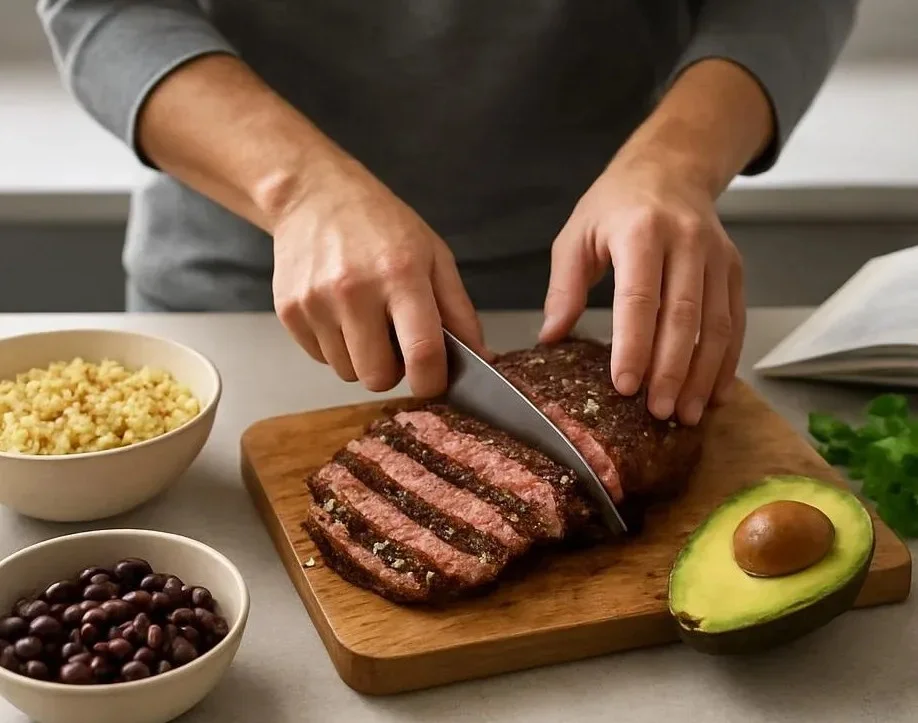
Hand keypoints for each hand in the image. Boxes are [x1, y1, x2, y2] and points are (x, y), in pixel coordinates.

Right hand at [272, 160, 487, 396]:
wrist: (312, 195)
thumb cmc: (381, 224)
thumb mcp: (434, 255)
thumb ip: (459, 311)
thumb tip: (482, 359)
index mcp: (400, 275)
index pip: (422, 354)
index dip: (431, 381)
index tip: (432, 380)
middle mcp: (354, 291)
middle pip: (377, 377)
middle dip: (392, 371)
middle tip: (395, 342)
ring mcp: (316, 303)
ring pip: (347, 373)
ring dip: (361, 358)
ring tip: (364, 320)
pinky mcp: (288, 311)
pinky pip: (320, 359)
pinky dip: (335, 347)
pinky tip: (339, 313)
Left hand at [539, 150, 744, 425]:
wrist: (671, 168)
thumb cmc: (616, 204)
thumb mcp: (576, 235)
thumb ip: (564, 287)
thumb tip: (550, 337)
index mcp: (641, 232)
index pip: (639, 297)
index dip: (633, 345)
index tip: (625, 386)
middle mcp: (686, 242)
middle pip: (683, 316)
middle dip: (672, 370)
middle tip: (658, 412)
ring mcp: (717, 257)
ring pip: (716, 324)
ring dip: (704, 375)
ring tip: (687, 414)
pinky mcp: (735, 270)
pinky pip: (735, 321)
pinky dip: (727, 361)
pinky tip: (714, 393)